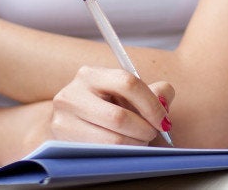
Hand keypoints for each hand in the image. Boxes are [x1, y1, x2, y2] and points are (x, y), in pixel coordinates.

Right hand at [50, 66, 173, 145]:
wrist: (70, 122)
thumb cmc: (107, 106)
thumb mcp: (128, 95)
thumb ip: (154, 93)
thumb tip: (165, 99)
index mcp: (91, 75)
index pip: (128, 83)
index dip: (152, 105)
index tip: (164, 121)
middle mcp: (72, 93)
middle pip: (119, 117)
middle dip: (144, 130)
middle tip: (152, 134)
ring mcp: (63, 118)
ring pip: (112, 139)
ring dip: (135, 144)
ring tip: (139, 141)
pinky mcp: (62, 140)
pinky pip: (102, 152)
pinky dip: (121, 153)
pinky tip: (124, 148)